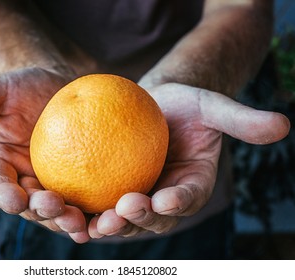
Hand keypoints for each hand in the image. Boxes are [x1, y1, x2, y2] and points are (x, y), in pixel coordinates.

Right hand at [0, 67, 90, 242]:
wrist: (55, 86)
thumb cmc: (21, 86)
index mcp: (2, 166)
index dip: (5, 195)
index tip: (15, 199)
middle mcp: (26, 181)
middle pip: (31, 206)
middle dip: (43, 212)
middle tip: (57, 207)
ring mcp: (54, 182)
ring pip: (60, 210)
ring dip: (69, 220)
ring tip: (82, 221)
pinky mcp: (80, 180)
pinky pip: (87, 197)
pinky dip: (94, 208)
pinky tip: (109, 211)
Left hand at [88, 83, 289, 237]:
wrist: (152, 106)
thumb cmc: (184, 104)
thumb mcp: (212, 106)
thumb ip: (240, 119)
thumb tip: (282, 125)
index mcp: (191, 184)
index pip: (188, 197)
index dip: (180, 201)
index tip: (166, 199)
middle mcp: (165, 199)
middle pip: (154, 218)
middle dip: (139, 220)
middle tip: (122, 212)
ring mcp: (138, 198)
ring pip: (124, 219)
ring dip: (109, 225)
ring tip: (93, 223)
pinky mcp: (111, 192)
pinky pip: (98, 204)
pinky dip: (86, 210)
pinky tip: (68, 208)